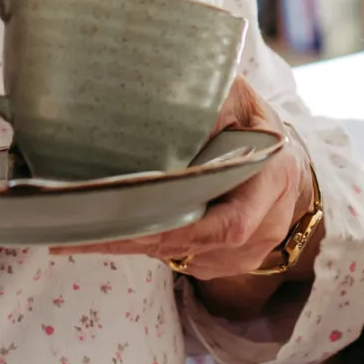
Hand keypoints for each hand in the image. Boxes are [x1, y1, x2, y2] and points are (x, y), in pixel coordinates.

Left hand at [58, 75, 319, 306]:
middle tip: (81, 233)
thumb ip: (210, 104)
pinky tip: (123, 230)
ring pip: (187, 257)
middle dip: (139, 239)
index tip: (128, 219)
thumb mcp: (239, 99)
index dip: (178, 228)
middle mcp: (268, 225)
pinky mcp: (231, 263)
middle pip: (198, 246)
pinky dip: (153, 247)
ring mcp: (251, 252)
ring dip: (140, 245)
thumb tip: (161, 105)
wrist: (282, 162)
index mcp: (274, 180)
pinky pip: (187, 261)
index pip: (230, 224)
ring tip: (89, 229)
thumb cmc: (254, 123)